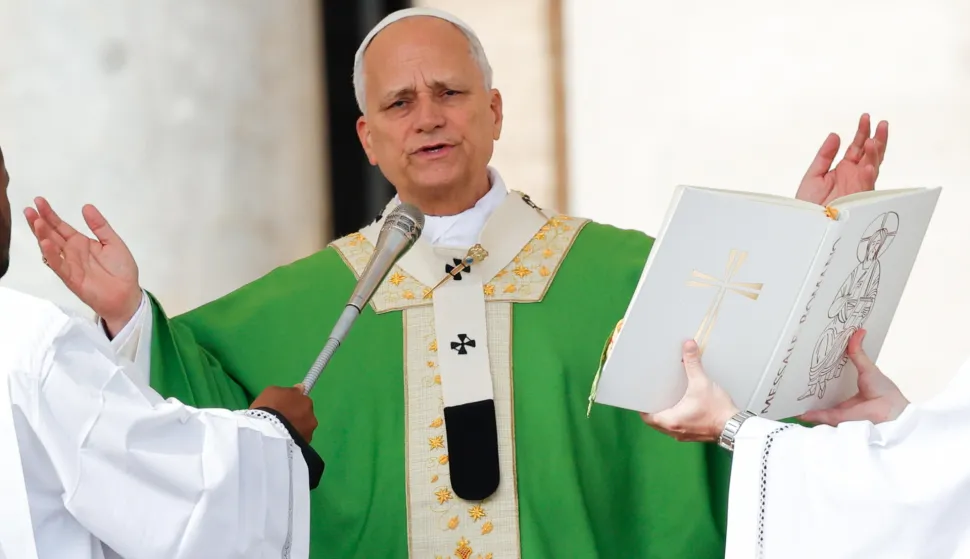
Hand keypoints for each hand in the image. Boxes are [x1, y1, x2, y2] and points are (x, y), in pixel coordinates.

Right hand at [24, 198, 141, 335]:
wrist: (127, 294)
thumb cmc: (121, 270)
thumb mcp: (113, 242)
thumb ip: (100, 226)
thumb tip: (86, 206)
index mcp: (81, 242)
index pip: (61, 226)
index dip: (50, 214)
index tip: (39, 201)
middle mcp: (71, 252)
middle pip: (51, 235)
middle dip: (40, 222)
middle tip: (29, 209)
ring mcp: (69, 265)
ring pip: (51, 248)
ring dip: (42, 235)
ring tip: (36, 221)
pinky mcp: (71, 278)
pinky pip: (59, 265)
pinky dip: (51, 254)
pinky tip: (45, 243)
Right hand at [251, 385, 318, 442]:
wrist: (267, 433)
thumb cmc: (268, 408)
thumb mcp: (272, 392)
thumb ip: (288, 391)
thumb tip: (300, 389)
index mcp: (306, 401)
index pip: (302, 401)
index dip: (293, 404)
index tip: (285, 407)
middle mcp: (312, 417)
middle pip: (304, 416)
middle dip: (296, 417)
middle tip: (281, 421)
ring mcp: (309, 434)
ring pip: (302, 430)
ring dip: (295, 430)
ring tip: (280, 434)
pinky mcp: (304, 447)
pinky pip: (298, 442)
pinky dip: (292, 441)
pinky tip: (282, 443)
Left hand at [640, 340, 740, 442]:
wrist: (735, 427)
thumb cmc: (719, 411)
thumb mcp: (702, 383)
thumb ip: (693, 363)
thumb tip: (688, 346)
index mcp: (671, 420)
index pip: (647, 418)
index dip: (642, 408)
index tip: (641, 398)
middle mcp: (675, 430)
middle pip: (655, 422)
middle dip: (653, 409)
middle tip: (653, 396)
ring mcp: (684, 434)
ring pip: (666, 426)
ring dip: (665, 414)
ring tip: (666, 400)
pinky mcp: (694, 434)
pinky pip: (678, 427)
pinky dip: (676, 418)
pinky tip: (681, 407)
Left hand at [795, 113, 888, 205]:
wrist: (806, 224)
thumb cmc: (808, 204)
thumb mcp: (814, 175)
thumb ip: (825, 155)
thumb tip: (835, 135)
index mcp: (845, 169)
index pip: (857, 147)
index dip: (862, 132)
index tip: (865, 117)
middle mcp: (855, 176)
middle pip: (871, 154)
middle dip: (878, 138)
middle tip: (881, 123)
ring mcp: (858, 187)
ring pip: (873, 167)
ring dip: (874, 154)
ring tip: (872, 140)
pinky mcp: (858, 199)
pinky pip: (866, 186)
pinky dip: (868, 175)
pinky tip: (868, 165)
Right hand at [799, 329, 908, 424]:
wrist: (891, 411)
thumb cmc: (884, 391)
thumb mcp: (868, 368)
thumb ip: (857, 353)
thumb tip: (859, 331)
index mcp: (850, 389)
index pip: (832, 381)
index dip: (821, 373)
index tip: (808, 364)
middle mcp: (842, 400)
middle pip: (822, 393)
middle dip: (808, 387)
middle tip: (793, 377)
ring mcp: (838, 409)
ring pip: (818, 405)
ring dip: (806, 401)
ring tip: (790, 393)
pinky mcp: (836, 417)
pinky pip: (819, 415)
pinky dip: (808, 414)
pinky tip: (796, 411)